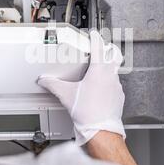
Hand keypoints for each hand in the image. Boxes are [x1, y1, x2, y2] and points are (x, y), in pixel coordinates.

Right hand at [38, 31, 125, 145]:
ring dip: (108, 67)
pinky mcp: (119, 96)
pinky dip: (109, 82)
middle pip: (114, 55)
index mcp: (99, 71)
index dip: (96, 38)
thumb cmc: (88, 113)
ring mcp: (117, 86)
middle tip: (103, 48)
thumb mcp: (66, 95)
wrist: (101, 130)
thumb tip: (44, 80)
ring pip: (115, 70)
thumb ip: (53, 85)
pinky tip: (101, 89)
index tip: (95, 34)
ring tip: (98, 71)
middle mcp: (111, 76)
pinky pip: (116, 84)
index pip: (99, 48)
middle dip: (109, 49)